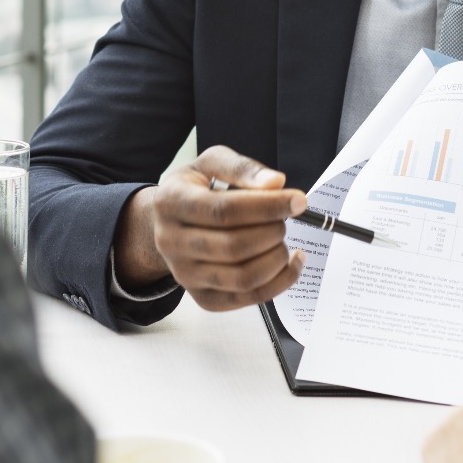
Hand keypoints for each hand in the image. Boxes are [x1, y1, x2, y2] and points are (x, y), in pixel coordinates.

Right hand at [142, 146, 305, 310]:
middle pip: (235, 246)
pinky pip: (249, 298)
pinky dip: (280, 282)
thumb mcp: (210, 164)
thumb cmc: (193, 189)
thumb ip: (242, 168)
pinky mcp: (203, 298)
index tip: (298, 201)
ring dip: (277, 258)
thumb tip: (275, 183)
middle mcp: (171, 243)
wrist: (165, 222)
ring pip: (243, 277)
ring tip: (281, 239)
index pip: (224, 211)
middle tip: (284, 219)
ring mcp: (185, 275)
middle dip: (272, 231)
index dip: (266, 207)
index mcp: (171, 202)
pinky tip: (289, 262)